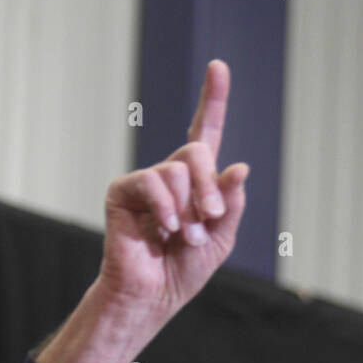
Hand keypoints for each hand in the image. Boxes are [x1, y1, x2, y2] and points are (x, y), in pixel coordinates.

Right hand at [97, 59, 248, 329]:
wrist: (152, 295)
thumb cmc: (183, 270)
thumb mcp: (220, 238)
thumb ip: (230, 204)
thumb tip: (239, 168)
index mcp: (196, 183)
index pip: (205, 133)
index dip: (213, 100)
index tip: (219, 67)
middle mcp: (170, 176)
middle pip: (196, 152)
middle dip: (209, 189)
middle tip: (207, 220)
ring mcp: (146, 182)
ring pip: (177, 171)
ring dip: (188, 210)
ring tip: (182, 237)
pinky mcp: (123, 191)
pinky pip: (152, 182)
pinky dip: (165, 208)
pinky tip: (164, 230)